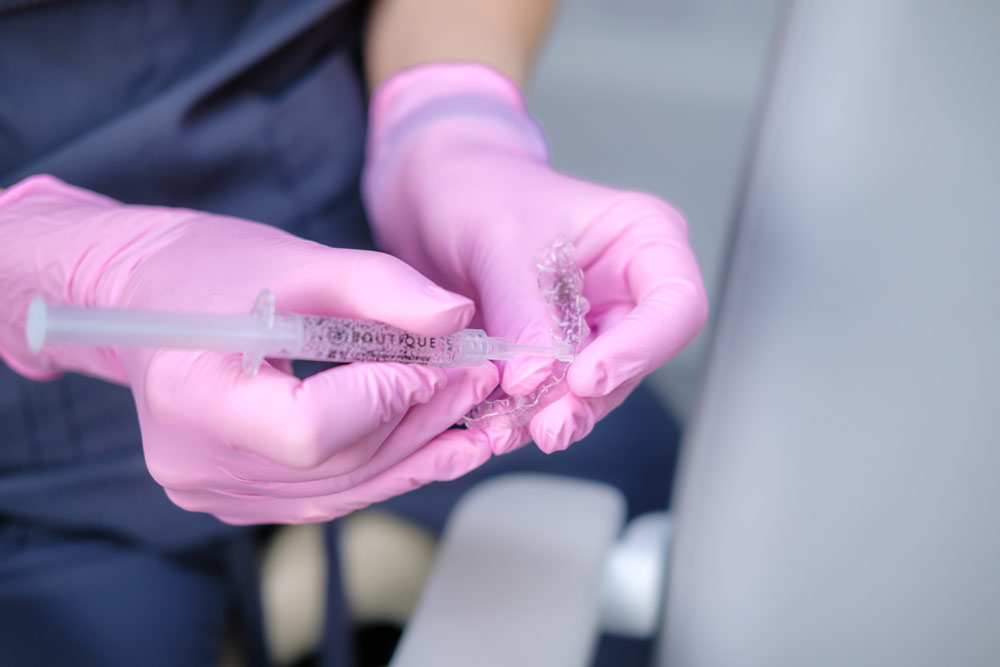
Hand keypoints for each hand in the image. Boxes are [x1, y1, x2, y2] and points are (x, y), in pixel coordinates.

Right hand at [0, 176, 497, 523]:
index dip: (386, 400)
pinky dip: (384, 468)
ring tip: (473, 414)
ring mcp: (213, 491)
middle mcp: (194, 462)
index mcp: (192, 396)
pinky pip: (327, 494)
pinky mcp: (234, 497)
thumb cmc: (212, 267)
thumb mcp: (298, 260)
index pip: (312, 431)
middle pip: (337, 465)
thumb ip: (380, 287)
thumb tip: (459, 316)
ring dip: (416, 452)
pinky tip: (434, 445)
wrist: (145, 297)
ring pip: (342, 489)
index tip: (442, 361)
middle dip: (421, 421)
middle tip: (479, 379)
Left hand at [363, 63, 706, 453]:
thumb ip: (525, 307)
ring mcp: (591, 331)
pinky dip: (522, 417)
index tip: (586, 377)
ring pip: (592, 392)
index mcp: (643, 241)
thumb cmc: (476, 191)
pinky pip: (549, 400)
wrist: (431, 202)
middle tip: (548, 423)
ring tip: (512, 428)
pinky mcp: (552, 361)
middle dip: (589, 397)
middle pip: (634, 361)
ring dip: (554, 416)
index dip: (641, 349)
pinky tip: (495, 426)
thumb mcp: (500, 238)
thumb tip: (537, 377)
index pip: (676, 306)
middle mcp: (627, 292)